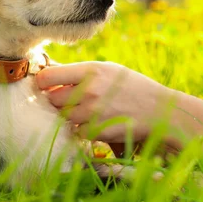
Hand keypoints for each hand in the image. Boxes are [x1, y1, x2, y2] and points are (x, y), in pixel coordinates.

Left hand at [36, 62, 175, 142]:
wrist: (158, 109)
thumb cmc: (133, 86)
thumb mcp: (108, 69)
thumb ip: (79, 72)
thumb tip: (49, 72)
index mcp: (90, 70)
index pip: (48, 77)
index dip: (43, 82)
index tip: (46, 85)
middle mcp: (88, 90)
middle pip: (52, 99)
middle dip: (58, 100)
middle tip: (72, 100)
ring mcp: (92, 112)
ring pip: (64, 117)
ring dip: (71, 116)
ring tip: (89, 110)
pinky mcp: (97, 131)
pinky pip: (77, 132)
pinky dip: (83, 130)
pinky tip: (97, 122)